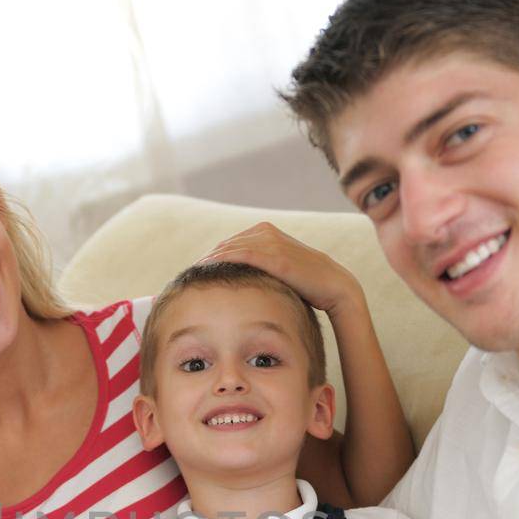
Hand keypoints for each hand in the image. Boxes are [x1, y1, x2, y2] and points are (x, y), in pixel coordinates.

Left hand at [198, 221, 366, 315]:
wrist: (334, 286)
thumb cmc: (305, 284)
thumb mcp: (276, 272)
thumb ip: (257, 270)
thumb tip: (234, 283)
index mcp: (264, 232)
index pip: (228, 244)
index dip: (210, 258)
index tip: (193, 273)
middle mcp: (265, 232)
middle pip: (224, 246)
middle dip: (205, 261)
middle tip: (184, 277)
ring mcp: (271, 242)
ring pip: (229, 249)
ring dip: (209, 262)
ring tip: (191, 278)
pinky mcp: (276, 256)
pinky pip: (242, 255)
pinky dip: (222, 262)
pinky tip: (207, 272)